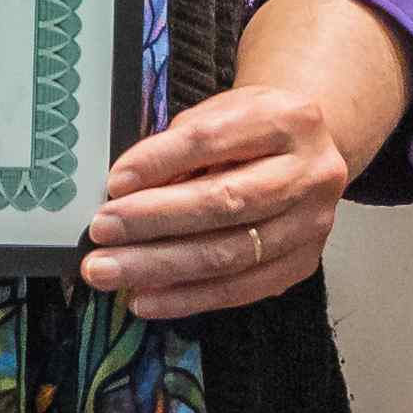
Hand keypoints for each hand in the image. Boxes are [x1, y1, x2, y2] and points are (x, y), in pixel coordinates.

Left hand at [79, 0, 409, 321]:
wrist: (310, 151)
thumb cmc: (251, 130)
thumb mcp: (220, 113)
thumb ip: (180, 146)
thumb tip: (124, 191)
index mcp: (289, 119)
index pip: (213, 140)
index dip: (159, 161)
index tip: (114, 181)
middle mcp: (311, 173)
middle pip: (225, 203)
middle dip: (153, 220)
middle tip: (100, 230)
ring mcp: (312, 225)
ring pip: (228, 255)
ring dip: (160, 266)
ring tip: (108, 270)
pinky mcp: (302, 265)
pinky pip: (239, 291)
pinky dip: (187, 298)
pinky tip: (145, 298)